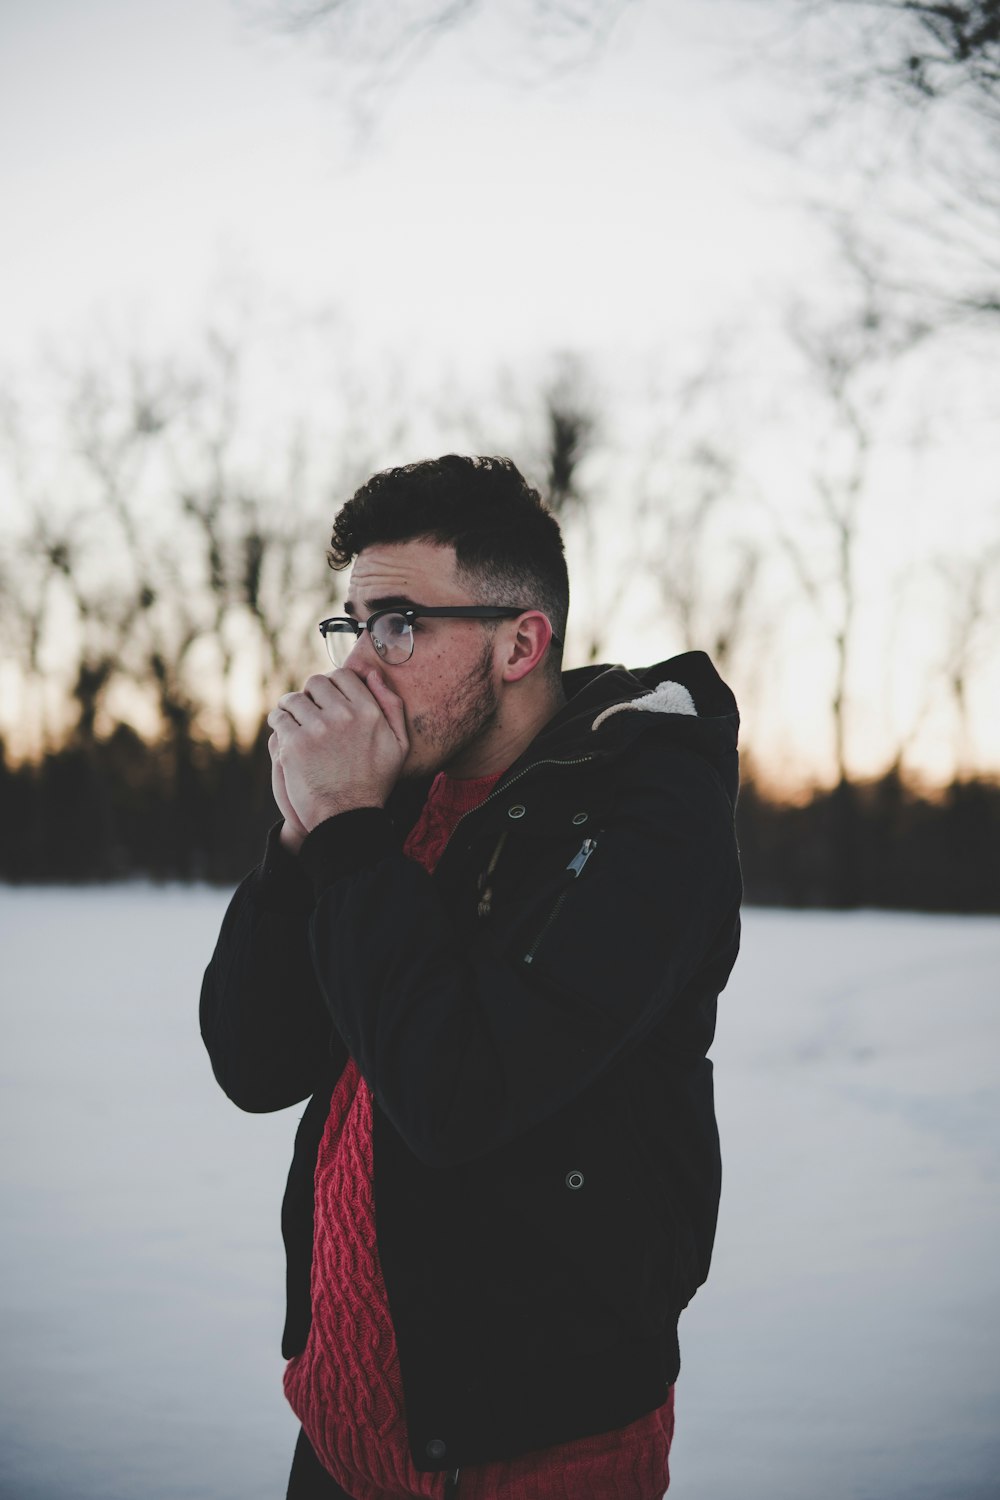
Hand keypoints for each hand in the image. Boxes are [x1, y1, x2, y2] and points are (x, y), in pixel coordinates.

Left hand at [267, 667, 408, 833]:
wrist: (347, 817)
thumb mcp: (399, 745)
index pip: (342, 675)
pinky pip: (279, 718)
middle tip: (308, 710)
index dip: (332, 684)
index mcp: (368, 712)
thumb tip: (373, 675)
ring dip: (291, 707)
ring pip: (293, 699)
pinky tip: (285, 734)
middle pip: (316, 683)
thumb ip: (392, 706)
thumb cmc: (374, 782)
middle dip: (310, 694)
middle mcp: (343, 715)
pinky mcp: (294, 744)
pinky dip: (279, 723)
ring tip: (293, 720)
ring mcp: (317, 729)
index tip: (327, 698)